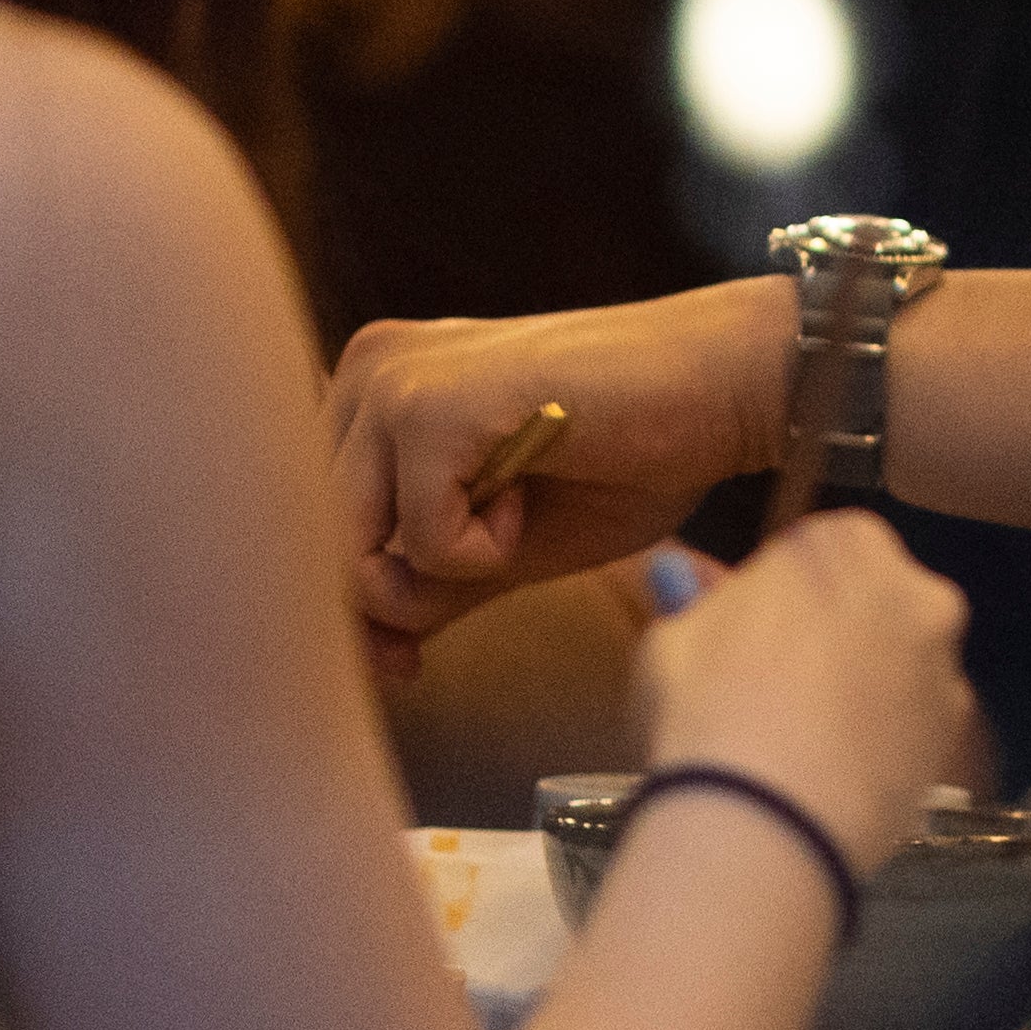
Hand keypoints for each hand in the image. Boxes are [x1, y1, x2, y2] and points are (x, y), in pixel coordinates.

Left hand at [329, 281, 793, 669]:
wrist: (724, 387)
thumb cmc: (631, 454)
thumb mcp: (501, 540)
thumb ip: (423, 582)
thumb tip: (363, 655)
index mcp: (375, 385)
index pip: (306, 520)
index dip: (346, 606)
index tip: (400, 661)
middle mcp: (367, 368)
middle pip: (312, 540)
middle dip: (377, 612)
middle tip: (423, 650)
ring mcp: (395, 380)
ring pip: (347, 546)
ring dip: (435, 575)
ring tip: (512, 527)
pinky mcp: (431, 404)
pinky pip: (415, 541)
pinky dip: (478, 554)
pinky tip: (531, 502)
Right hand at [630, 510, 974, 874]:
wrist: (767, 824)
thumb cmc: (705, 710)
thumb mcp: (672, 642)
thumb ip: (696, 602)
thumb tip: (682, 577)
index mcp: (846, 543)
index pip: (817, 553)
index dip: (781, 601)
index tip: (751, 643)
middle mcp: (915, 590)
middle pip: (873, 604)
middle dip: (838, 638)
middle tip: (779, 694)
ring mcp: (944, 666)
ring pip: (901, 667)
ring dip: (868, 691)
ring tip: (808, 747)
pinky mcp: (955, 740)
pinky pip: (913, 728)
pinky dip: (885, 744)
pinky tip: (838, 779)